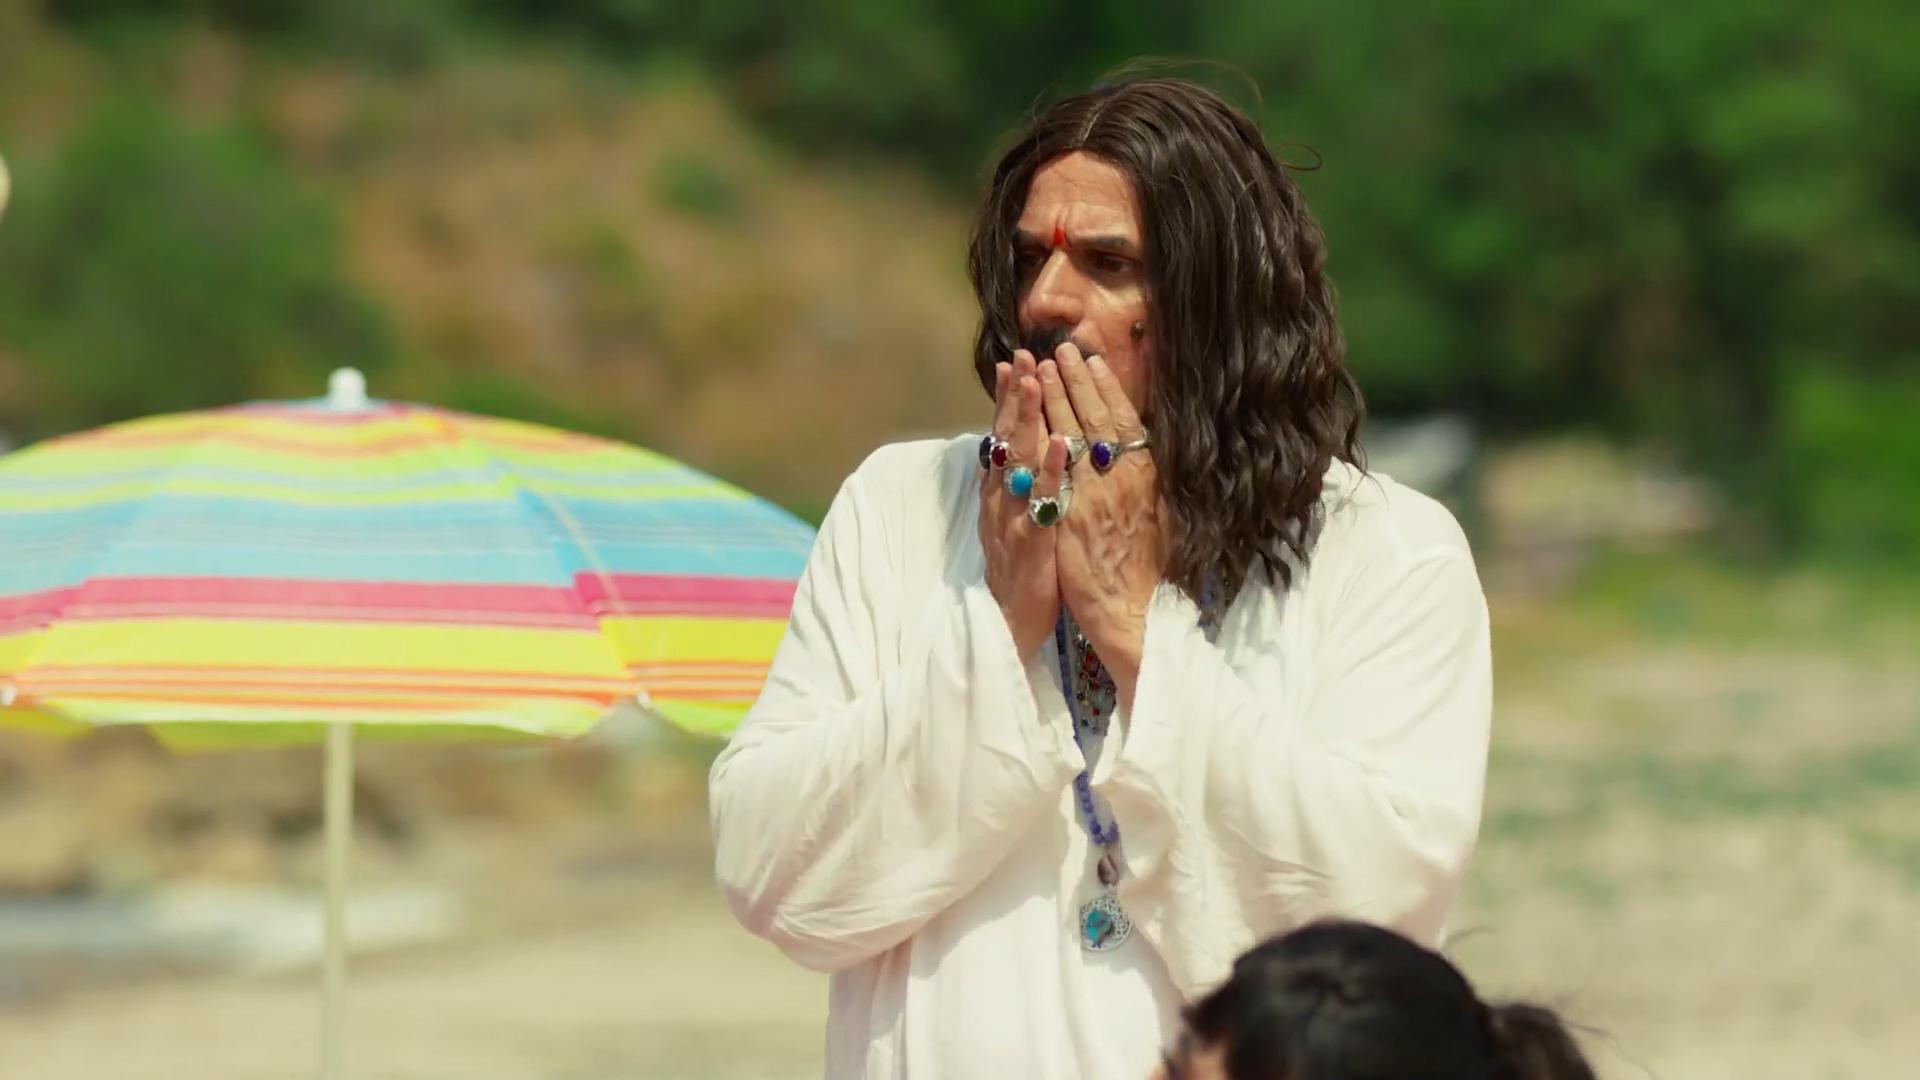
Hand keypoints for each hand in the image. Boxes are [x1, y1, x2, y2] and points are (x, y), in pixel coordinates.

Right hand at [980, 350, 1071, 659]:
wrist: (1013, 623)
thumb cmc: (1022, 570)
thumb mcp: (1013, 520)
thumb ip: (1014, 485)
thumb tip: (1015, 449)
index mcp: (999, 492)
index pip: (1002, 436)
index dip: (1007, 399)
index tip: (1014, 362)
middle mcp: (1000, 498)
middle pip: (1005, 439)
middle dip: (1015, 396)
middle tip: (1023, 357)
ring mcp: (1013, 517)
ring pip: (1016, 461)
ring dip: (1025, 419)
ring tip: (1034, 382)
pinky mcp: (1031, 541)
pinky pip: (1040, 500)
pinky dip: (1047, 470)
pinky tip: (1056, 442)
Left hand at [1037, 343, 1167, 693]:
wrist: (1135, 613)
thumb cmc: (1149, 567)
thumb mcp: (1157, 513)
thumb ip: (1146, 479)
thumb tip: (1136, 448)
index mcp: (1144, 475)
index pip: (1121, 419)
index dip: (1104, 386)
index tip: (1089, 359)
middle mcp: (1121, 481)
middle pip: (1093, 419)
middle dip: (1072, 382)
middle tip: (1056, 350)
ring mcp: (1095, 498)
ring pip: (1070, 439)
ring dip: (1053, 401)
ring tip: (1037, 369)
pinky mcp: (1072, 520)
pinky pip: (1054, 475)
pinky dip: (1045, 446)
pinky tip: (1035, 423)